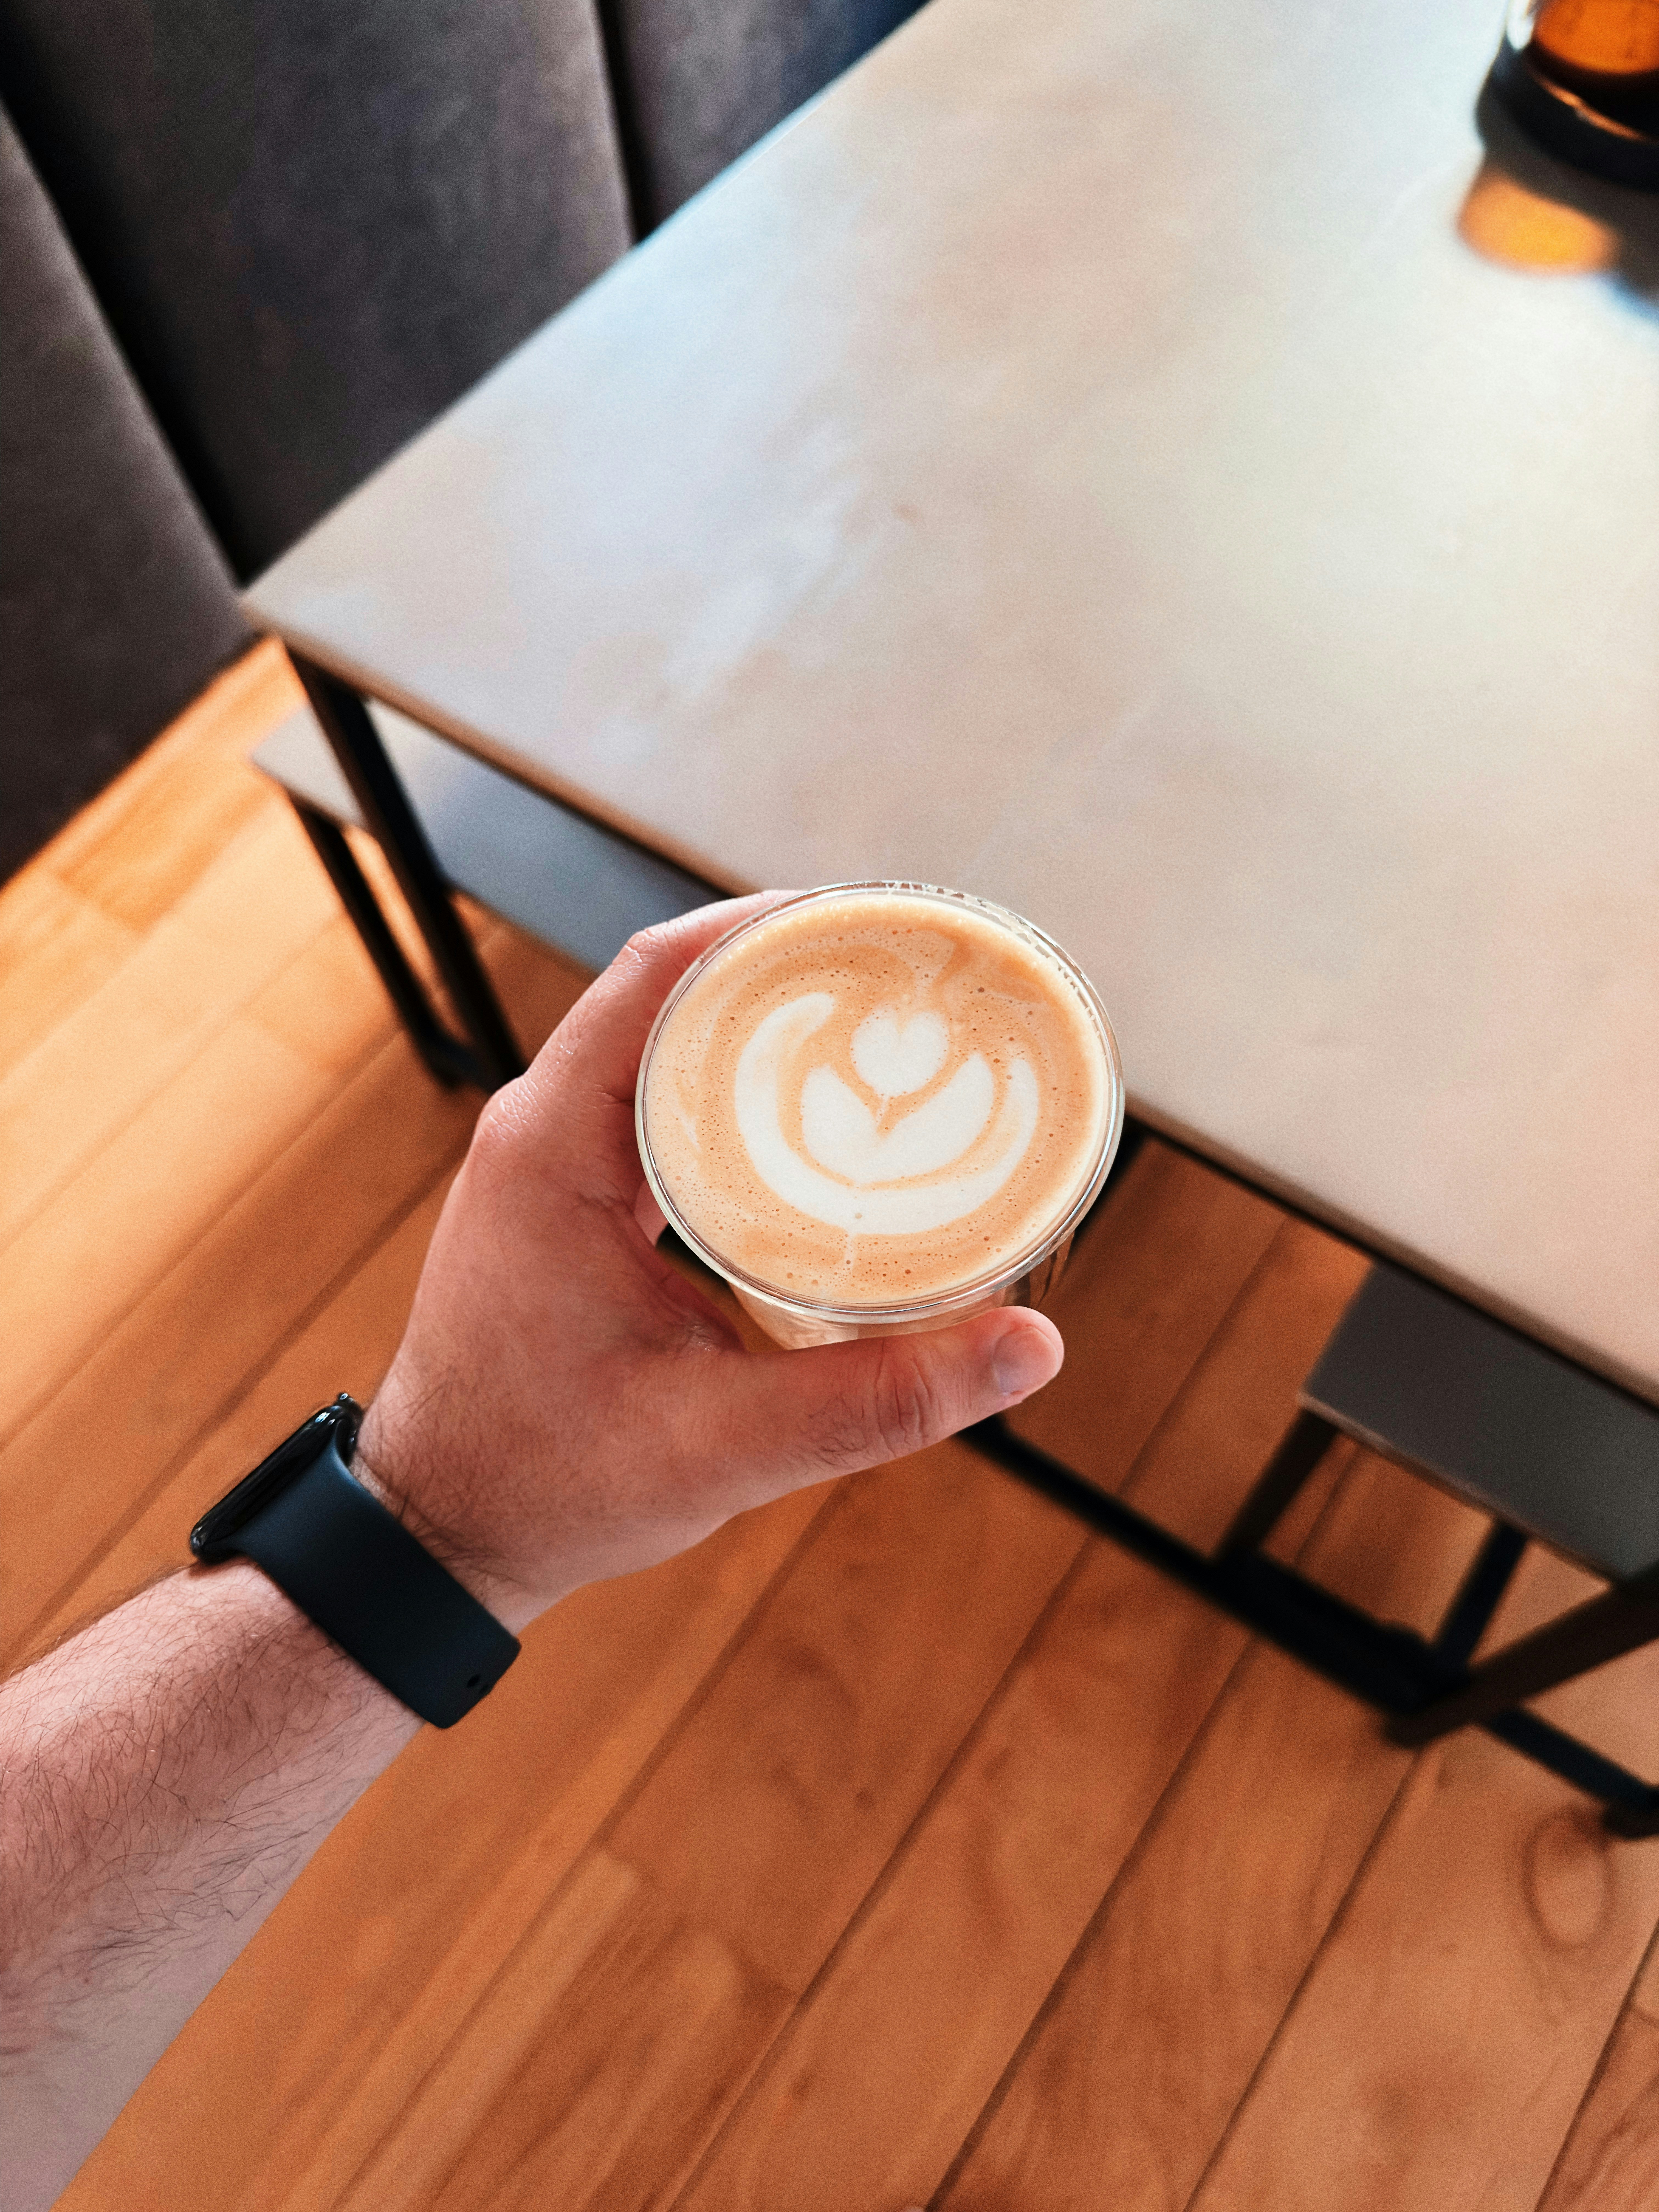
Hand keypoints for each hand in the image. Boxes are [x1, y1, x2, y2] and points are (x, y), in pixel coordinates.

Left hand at [355, 896, 1063, 1630]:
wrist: (438, 1533)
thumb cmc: (545, 1487)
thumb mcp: (720, 1449)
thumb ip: (874, 1402)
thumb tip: (1026, 1350)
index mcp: (550, 1149)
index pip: (659, 974)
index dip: (767, 926)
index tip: (872, 918)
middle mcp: (541, 1131)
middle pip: (673, 993)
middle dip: (790, 969)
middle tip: (906, 972)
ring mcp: (549, 1161)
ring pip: (666, 1048)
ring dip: (762, 1028)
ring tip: (877, 1026)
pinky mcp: (570, 1198)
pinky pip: (658, 1106)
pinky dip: (734, 1093)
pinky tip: (812, 1119)